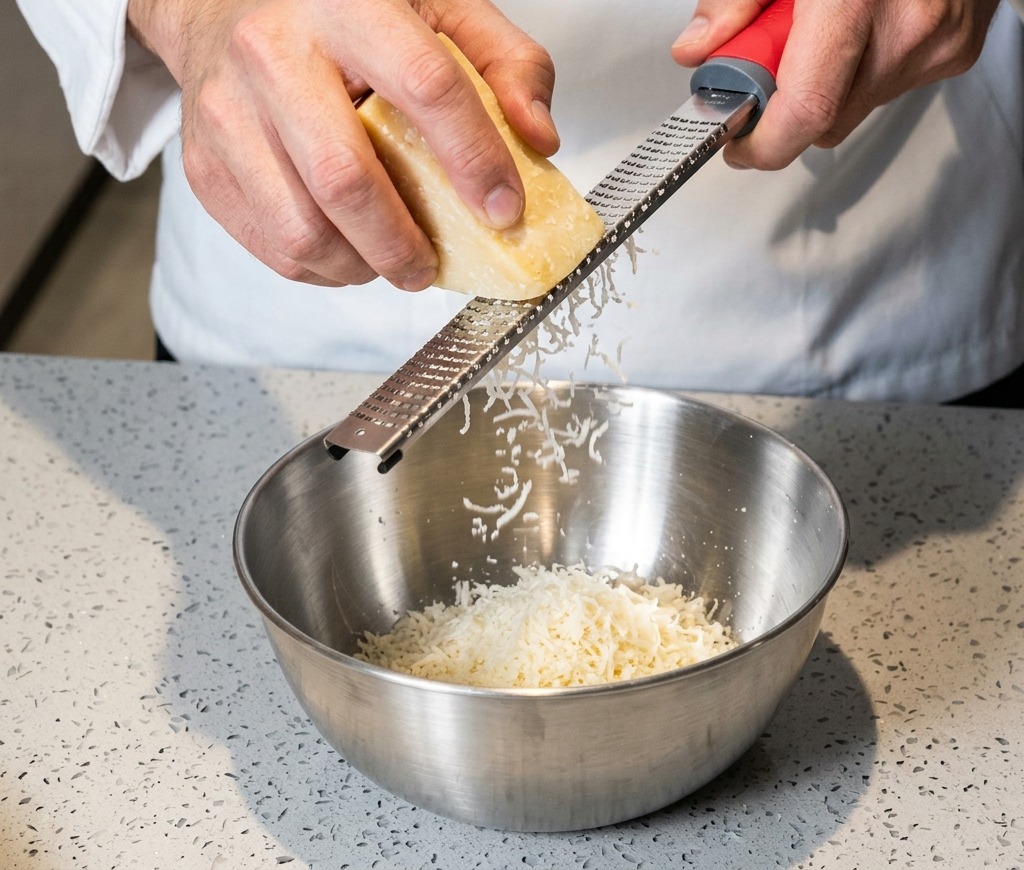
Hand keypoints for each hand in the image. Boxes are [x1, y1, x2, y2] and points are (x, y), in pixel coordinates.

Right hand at [127, 0, 558, 288]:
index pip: (426, 87)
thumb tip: (539, 140)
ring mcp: (226, 115)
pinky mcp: (204, 166)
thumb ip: (504, 61)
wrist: (220, 3)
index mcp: (344, 4)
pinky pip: (273, 246)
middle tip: (431, 266)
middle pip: (346, 180)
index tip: (505, 211)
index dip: (474, 159)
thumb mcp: (436, 6)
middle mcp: (272, 55)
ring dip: (361, 266)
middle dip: (403, 244)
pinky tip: (347, 248)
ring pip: (302, 230)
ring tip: (389, 258)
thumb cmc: (341, 10)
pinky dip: (322, 268)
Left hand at [671, 0, 1001, 168]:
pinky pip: (891, 84)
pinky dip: (866, 65)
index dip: (762, 144)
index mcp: (854, 1)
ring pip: (856, 106)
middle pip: (824, 119)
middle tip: (777, 53)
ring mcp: (938, 43)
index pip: (805, 110)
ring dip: (829, 80)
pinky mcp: (957, 50)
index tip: (738, 145)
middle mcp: (907, 28)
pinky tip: (865, 20)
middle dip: (788, 102)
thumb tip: (697, 48)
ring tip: (828, 23)